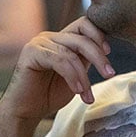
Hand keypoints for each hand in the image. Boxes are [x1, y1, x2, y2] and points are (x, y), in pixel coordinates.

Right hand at [0, 17, 114, 123]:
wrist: (26, 112)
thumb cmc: (49, 95)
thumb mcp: (76, 75)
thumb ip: (85, 60)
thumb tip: (106, 50)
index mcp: (62, 39)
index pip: (84, 24)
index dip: (99, 36)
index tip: (109, 54)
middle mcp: (50, 37)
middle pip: (82, 37)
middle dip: (99, 56)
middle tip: (109, 74)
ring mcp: (39, 43)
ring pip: (72, 51)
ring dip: (84, 75)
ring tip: (87, 95)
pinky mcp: (31, 53)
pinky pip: (59, 60)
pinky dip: (72, 76)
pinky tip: (77, 91)